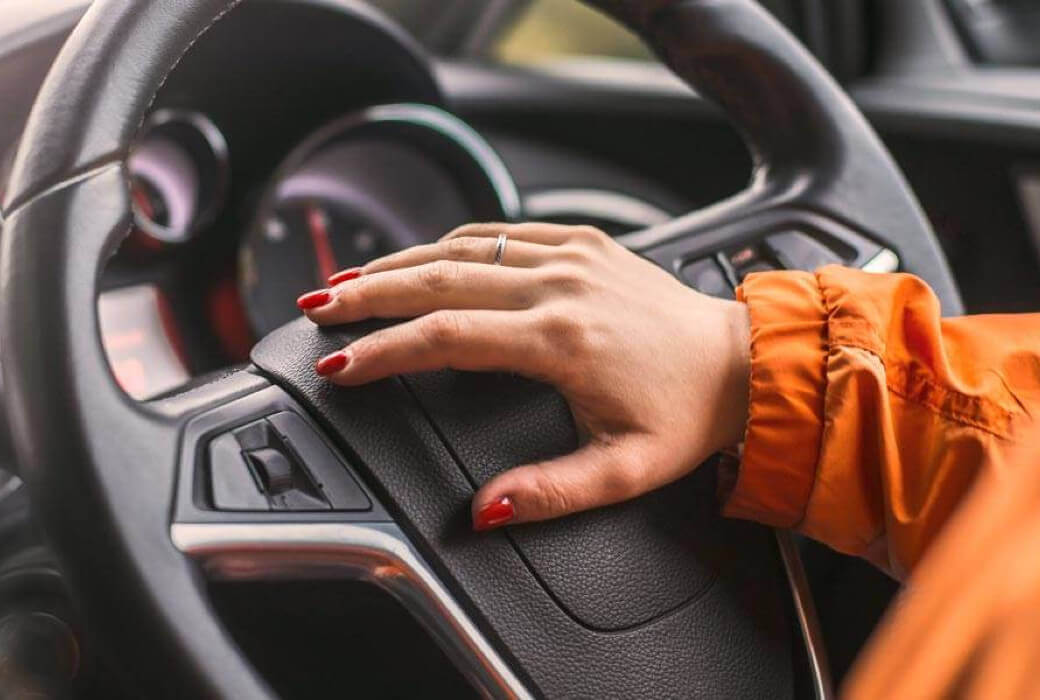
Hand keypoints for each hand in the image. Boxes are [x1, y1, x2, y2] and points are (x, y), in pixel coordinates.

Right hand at [298, 223, 750, 530]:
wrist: (742, 362)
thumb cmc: (687, 415)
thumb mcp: (625, 471)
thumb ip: (550, 493)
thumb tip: (484, 512)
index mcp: (561, 340)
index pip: (446, 337)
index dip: (385, 350)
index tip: (340, 364)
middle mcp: (560, 285)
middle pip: (439, 278)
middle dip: (370, 294)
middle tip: (317, 308)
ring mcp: (572, 255)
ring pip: (464, 246)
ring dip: (401, 262)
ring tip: (352, 281)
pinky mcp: (584, 242)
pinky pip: (502, 230)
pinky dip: (452, 242)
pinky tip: (423, 256)